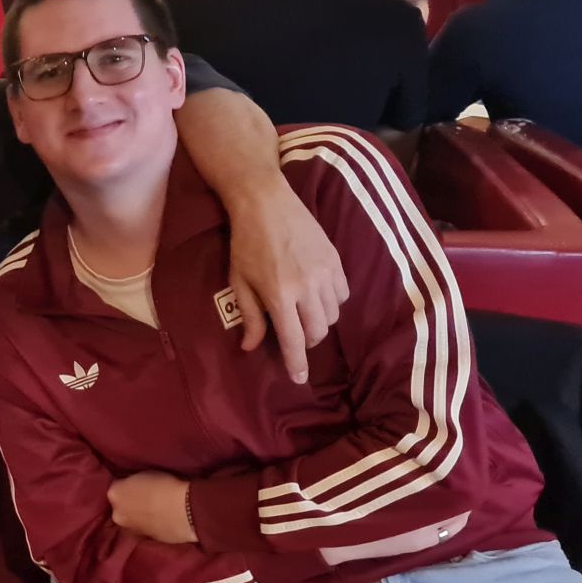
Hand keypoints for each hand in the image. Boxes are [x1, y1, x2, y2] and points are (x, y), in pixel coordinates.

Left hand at [107, 472, 195, 543]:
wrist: (183, 511)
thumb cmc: (164, 486)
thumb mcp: (143, 474)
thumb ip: (131, 483)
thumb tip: (133, 488)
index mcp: (114, 493)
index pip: (117, 487)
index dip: (128, 486)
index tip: (139, 486)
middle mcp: (116, 514)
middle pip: (120, 506)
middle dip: (130, 503)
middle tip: (147, 499)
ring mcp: (129, 530)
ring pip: (131, 520)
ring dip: (139, 516)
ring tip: (156, 511)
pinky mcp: (143, 540)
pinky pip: (144, 529)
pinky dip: (150, 525)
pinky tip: (161, 520)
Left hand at [225, 178, 348, 383]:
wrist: (266, 202)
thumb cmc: (246, 243)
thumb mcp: (238, 281)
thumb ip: (249, 316)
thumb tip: (249, 347)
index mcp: (280, 295)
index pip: (293, 340)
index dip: (297, 363)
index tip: (300, 380)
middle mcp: (307, 287)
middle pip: (318, 332)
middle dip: (308, 342)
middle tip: (295, 337)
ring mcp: (325, 272)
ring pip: (332, 315)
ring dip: (320, 321)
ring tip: (304, 313)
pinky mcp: (336, 260)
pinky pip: (342, 294)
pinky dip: (332, 302)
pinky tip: (317, 295)